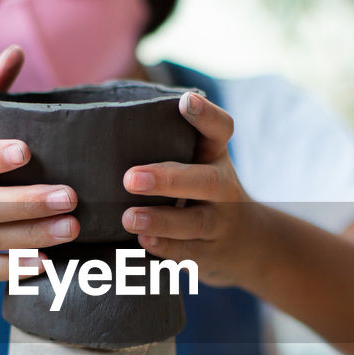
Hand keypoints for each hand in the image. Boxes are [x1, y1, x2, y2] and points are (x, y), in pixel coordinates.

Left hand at [121, 91, 259, 286]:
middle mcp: (223, 187)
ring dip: (162, 220)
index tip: (186, 101)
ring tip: (130, 218)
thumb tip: (103, 126)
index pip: (220, 130)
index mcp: (216, 157)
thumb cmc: (203, 192)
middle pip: (206, 181)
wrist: (250, 242)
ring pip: (196, 221)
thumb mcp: (199, 163)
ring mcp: (219, 222)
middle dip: (168, 179)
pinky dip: (167, 248)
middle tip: (130, 178)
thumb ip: (166, 144)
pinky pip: (189, 252)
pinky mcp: (209, 253)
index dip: (206, 116)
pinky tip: (143, 242)